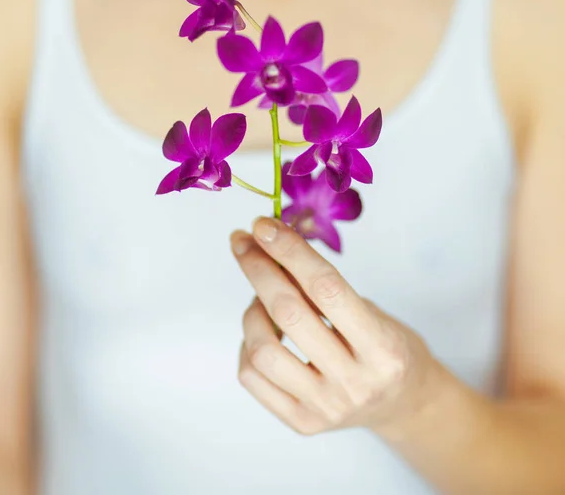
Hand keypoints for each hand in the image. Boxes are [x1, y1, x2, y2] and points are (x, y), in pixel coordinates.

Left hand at [231, 217, 447, 437]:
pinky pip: (253, 377)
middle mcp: (354, 382)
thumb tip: (275, 250)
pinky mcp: (302, 423)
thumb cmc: (390, 349)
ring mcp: (325, 408)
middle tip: (244, 242)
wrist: (403, 405)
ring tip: (260, 297)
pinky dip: (247, 344)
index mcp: (383, 348)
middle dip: (259, 268)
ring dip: (252, 310)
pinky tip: (261, 330)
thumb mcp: (375, 313)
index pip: (326, 288)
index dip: (290, 251)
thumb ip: (328, 291)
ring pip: (263, 349)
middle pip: (289, 313)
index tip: (263, 225)